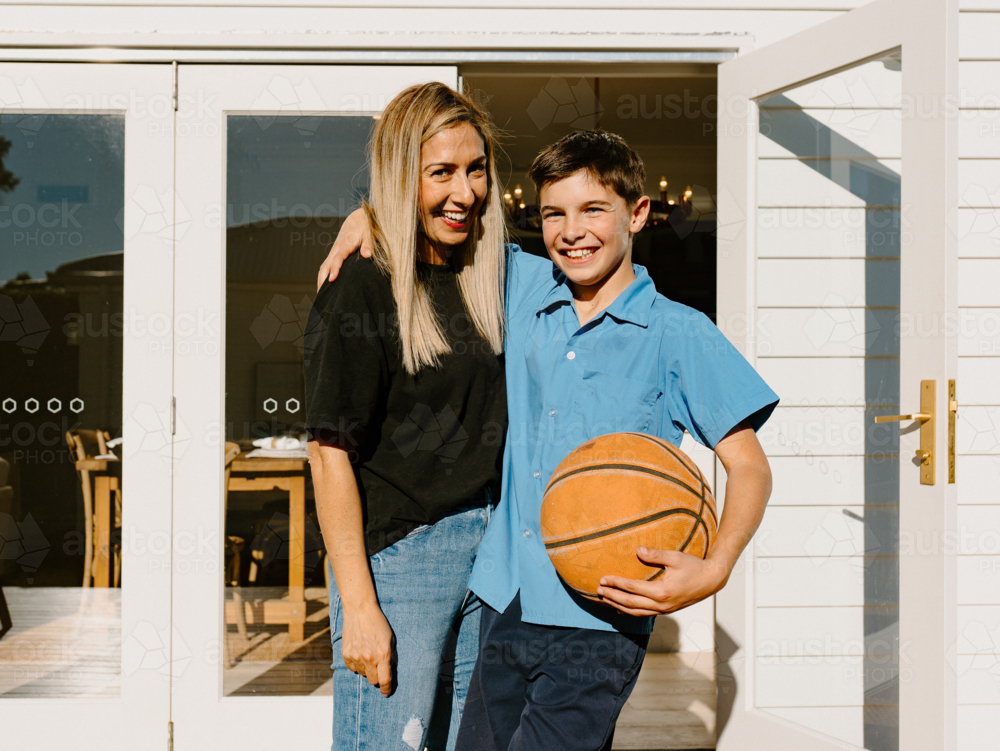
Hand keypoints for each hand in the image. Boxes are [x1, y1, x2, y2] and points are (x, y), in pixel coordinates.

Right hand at [317, 208, 373, 290]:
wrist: (360, 217)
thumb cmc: (367, 225)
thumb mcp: (370, 232)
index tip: (332, 279)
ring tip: (321, 296)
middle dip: (323, 280)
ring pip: (324, 266)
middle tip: (322, 296)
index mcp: (346, 243)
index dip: (335, 268)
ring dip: (321, 280)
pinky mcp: (335, 252)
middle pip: (326, 265)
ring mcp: (335, 250)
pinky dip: (324, 276)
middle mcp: (337, 248)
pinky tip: (325, 287)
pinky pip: (326, 265)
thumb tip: (367, 255)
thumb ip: (368, 243)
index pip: (338, 258)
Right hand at [341, 601, 394, 695]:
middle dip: (377, 676)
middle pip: (373, 680)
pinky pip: (352, 668)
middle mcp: (368, 658)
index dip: (386, 689)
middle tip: (378, 666)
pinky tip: (359, 651)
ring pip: (362, 674)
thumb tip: (388, 672)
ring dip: (366, 668)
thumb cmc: (378, 624)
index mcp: (382, 654)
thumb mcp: (390, 639)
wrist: (360, 611)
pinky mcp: (346, 654)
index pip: (384, 680)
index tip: (386, 693)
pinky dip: (356, 664)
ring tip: (367, 653)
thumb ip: (389, 657)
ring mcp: (355, 656)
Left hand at [595, 547, 729, 616]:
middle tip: (598, 591)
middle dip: (612, 597)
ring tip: (605, 599)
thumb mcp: (676, 557)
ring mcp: (664, 610)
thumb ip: (656, 554)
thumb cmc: (694, 566)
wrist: (711, 580)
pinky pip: (644, 614)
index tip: (603, 579)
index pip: (632, 588)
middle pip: (630, 603)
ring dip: (619, 606)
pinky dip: (630, 612)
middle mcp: (661, 604)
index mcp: (662, 591)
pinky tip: (620, 608)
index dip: (616, 583)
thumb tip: (638, 550)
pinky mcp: (666, 610)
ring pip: (636, 612)